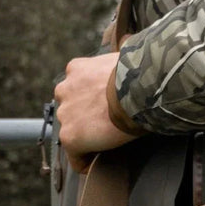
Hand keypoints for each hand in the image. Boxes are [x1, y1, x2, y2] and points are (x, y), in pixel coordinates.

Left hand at [55, 51, 139, 172]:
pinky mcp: (71, 137)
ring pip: (72, 131)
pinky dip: (84, 162)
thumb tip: (128, 40)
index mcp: (76, 69)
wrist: (139, 90)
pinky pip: (75, 157)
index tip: (105, 108)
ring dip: (85, 137)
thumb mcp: (124, 54)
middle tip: (108, 126)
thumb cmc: (139, 73)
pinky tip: (95, 165)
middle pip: (71, 109)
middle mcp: (64, 90)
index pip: (77, 88)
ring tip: (104, 145)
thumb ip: (118, 55)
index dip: (91, 100)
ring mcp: (66, 114)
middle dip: (85, 117)